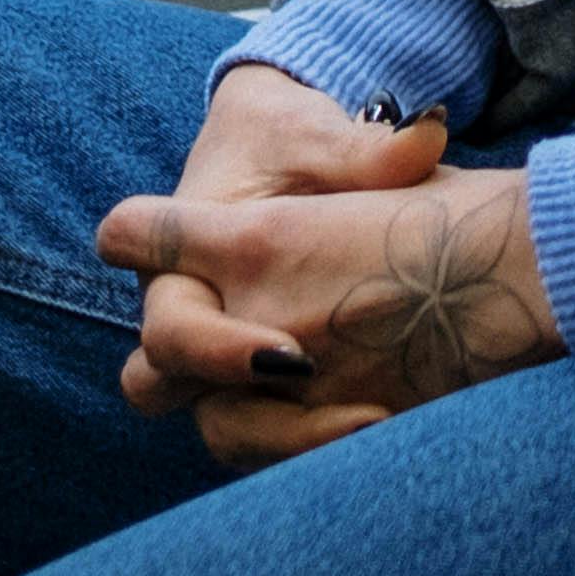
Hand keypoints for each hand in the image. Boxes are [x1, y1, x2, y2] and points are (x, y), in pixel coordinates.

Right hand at [100, 162, 561, 469]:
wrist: (285, 156)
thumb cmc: (289, 141)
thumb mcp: (320, 137)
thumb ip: (366, 150)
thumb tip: (427, 135)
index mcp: (176, 251)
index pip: (148, 286)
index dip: (200, 323)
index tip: (288, 343)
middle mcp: (181, 311)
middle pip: (154, 382)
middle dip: (228, 391)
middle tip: (311, 376)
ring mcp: (211, 358)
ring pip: (213, 426)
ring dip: (276, 435)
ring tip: (368, 419)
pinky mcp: (251, 385)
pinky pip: (263, 435)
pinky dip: (311, 440)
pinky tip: (388, 423)